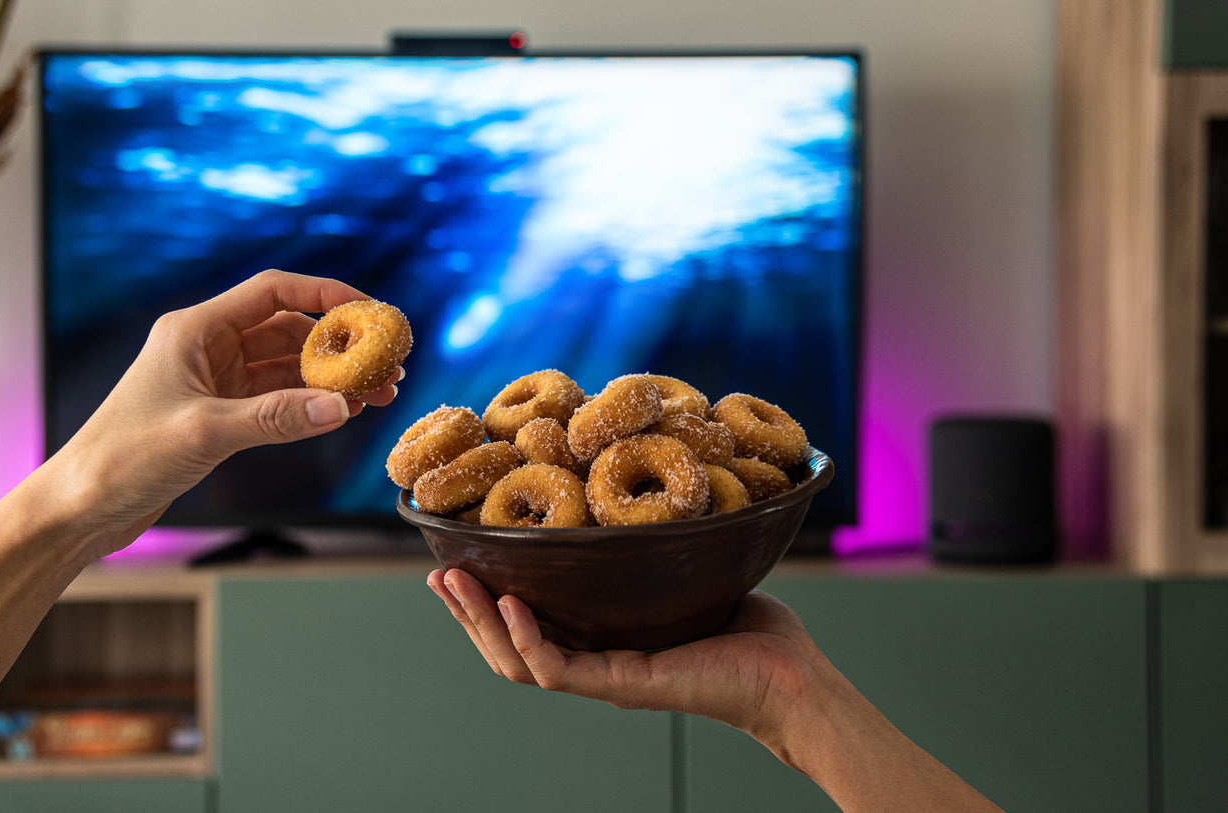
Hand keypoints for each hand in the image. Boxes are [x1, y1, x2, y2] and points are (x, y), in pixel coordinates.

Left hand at [45, 270, 400, 556]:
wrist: (78, 509)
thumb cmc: (122, 459)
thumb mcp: (204, 433)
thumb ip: (275, 418)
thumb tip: (341, 407)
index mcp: (193, 329)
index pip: (273, 292)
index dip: (326, 296)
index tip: (371, 312)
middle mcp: (205, 347)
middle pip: (288, 329)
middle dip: (339, 345)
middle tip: (385, 365)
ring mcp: (213, 381)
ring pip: (286, 366)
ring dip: (330, 378)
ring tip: (377, 393)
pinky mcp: (217, 415)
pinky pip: (276, 398)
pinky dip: (309, 403)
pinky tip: (342, 413)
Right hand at [429, 569, 1005, 810]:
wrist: (792, 677)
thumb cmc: (751, 627)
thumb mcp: (685, 571)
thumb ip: (650, 544)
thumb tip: (633, 484)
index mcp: (603, 640)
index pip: (527, 623)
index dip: (486, 597)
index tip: (457, 559)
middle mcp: (596, 662)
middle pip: (508, 644)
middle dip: (466, 610)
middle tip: (435, 572)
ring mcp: (606, 678)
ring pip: (519, 661)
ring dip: (479, 624)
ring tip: (453, 584)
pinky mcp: (625, 685)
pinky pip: (558, 668)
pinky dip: (526, 639)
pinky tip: (509, 604)